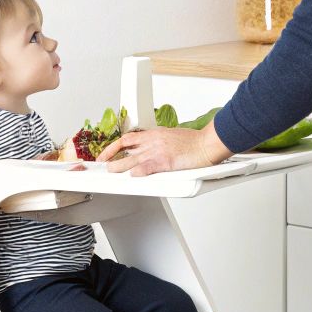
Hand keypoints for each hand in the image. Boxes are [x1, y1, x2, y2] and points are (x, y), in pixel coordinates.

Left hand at [96, 123, 233, 176]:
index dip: (115, 146)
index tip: (107, 152)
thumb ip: (160, 143)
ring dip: (118, 166)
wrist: (207, 143)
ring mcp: (157, 151)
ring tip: (111, 171)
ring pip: (131, 159)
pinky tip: (132, 176)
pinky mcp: (165, 161)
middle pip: (125, 147)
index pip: (128, 138)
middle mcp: (153, 141)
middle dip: (110, 156)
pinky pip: (147, 167)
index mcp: (154, 134)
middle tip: (103, 164)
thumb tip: (153, 150)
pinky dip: (138, 172)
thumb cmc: (195, 142)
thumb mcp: (172, 136)